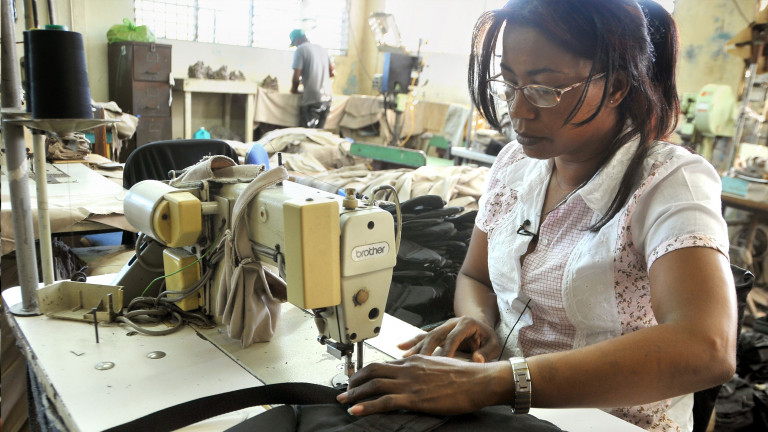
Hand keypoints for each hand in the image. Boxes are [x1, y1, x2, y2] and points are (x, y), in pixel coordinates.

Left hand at [337, 355, 510, 415]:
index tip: (358, 379)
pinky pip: (384, 401)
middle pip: (372, 370)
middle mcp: (409, 367)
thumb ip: (424, 369)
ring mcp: (410, 382)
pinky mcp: (414, 398)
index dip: (367, 372)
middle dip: (355, 380)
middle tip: (345, 389)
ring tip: (344, 401)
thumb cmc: (466, 375)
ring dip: (355, 393)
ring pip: (373, 385)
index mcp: (415, 360)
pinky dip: (367, 406)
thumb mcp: (440, 365)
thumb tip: (417, 376)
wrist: (479, 380)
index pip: (384, 364)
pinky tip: (356, 411)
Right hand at [398, 316, 500, 362]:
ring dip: (416, 346)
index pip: (454, 337)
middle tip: (419, 362)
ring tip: (404, 356)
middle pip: (436, 335)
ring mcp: (443, 326)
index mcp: (466, 324)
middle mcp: (452, 323)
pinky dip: (412, 342)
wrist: (482, 327)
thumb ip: (486, 352)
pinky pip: (423, 336)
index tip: (443, 364)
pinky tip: (401, 347)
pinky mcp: (438, 331)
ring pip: (427, 335)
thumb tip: (477, 359)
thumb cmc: (487, 338)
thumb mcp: (493, 344)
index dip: (448, 350)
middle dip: (427, 349)